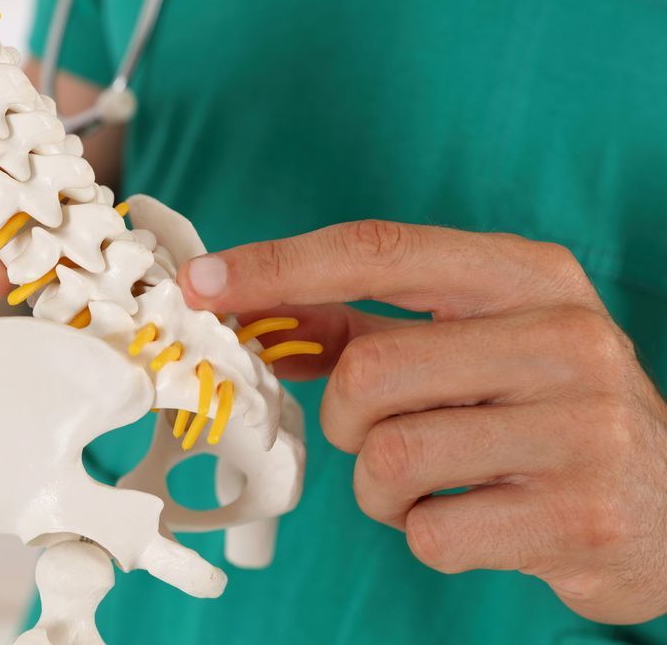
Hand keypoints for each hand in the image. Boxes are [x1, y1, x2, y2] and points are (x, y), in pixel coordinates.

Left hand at [179, 220, 666, 623]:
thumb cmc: (543, 410)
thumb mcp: (472, 344)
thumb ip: (362, 324)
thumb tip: (253, 314)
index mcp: (530, 276)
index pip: (378, 251)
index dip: (278, 267)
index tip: (203, 286)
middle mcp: (566, 339)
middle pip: (370, 371)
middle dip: (348, 419)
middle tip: (383, 432)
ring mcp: (582, 429)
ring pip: (390, 457)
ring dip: (380, 485)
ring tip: (433, 481)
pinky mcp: (579, 517)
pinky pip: (428, 533)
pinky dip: (420, 534)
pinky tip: (470, 519)